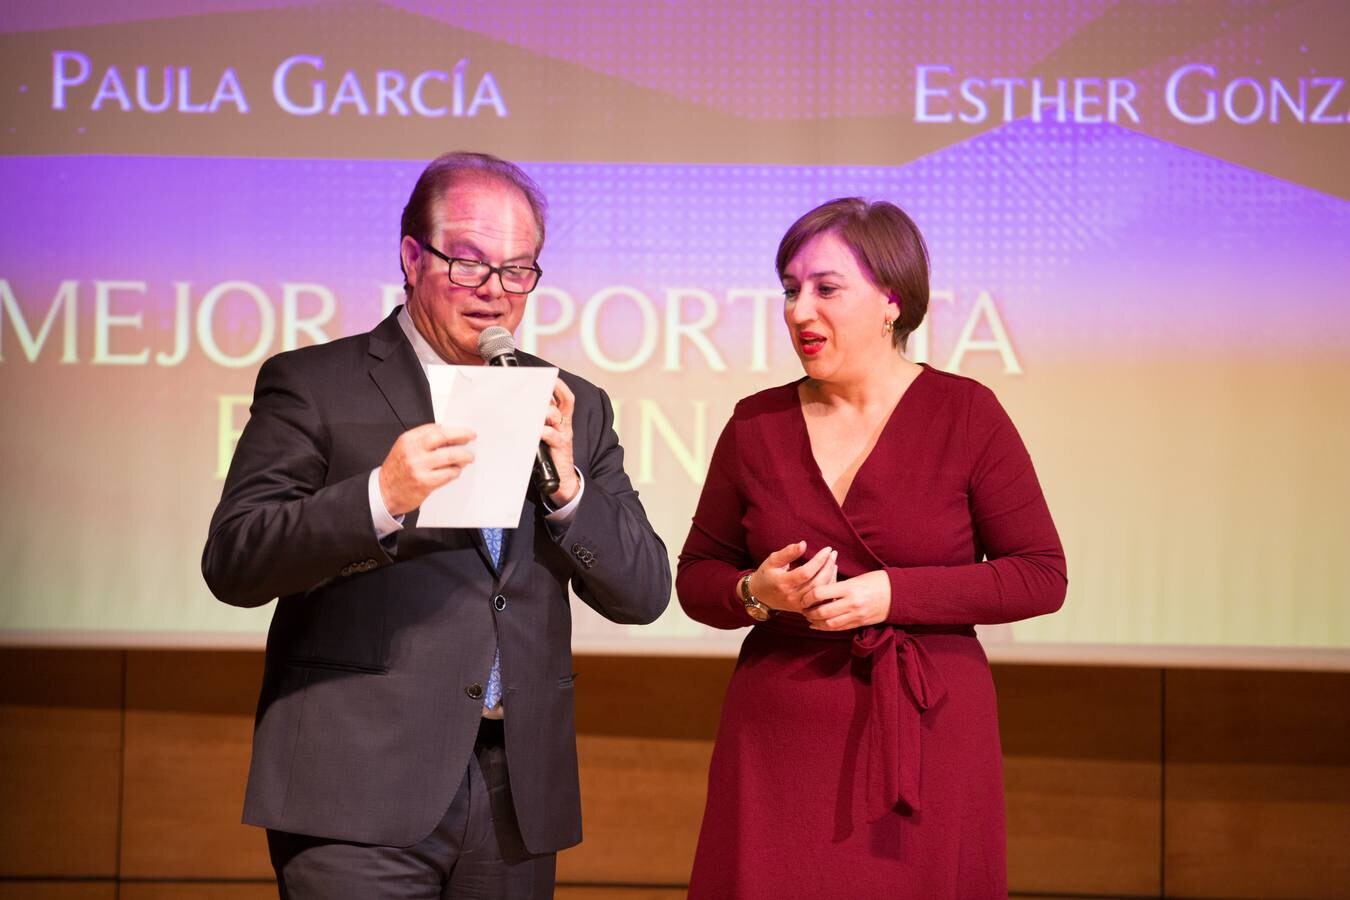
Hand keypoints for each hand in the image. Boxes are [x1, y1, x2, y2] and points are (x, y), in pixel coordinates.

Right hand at [378, 423, 475, 516]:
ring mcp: (419, 467)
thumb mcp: (404, 450)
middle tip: (471, 436)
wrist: (384, 493)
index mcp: (407, 440)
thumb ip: (423, 442)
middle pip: (443, 437)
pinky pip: (448, 474)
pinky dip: (456, 471)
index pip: (434, 428)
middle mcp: (413, 451)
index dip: (452, 429)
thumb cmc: (397, 472)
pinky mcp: (425, 482)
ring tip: (468, 458)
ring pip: (450, 456)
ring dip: (463, 456)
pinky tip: (455, 471)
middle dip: (461, 435)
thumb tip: (449, 437)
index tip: (463, 432)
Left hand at [542, 377, 579, 505]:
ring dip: (543, 411)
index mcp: (562, 421)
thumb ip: (536, 423)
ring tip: (530, 411)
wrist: (562, 480)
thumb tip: (518, 411)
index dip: (560, 386)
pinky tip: (532, 431)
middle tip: (539, 387)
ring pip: (556, 416)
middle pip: (565, 402)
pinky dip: (541, 430)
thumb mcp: (544, 436)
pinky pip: (551, 434)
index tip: (550, 376)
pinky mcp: (560, 448)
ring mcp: (564, 435)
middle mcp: (565, 425)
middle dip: (553, 391)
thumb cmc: (550, 456)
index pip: (565, 398)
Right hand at [749, 542, 837, 612]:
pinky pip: (820, 600)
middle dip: (827, 567)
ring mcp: (799, 605)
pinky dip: (828, 587)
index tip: (827, 549)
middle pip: (816, 583)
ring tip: (833, 562)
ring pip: (820, 593)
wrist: (760, 596)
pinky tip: (831, 575)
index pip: (806, 572)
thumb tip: (804, 544)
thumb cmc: (766, 575)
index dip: (819, 560)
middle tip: (833, 554)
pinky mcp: (803, 609)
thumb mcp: (772, 561)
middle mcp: (792, 596)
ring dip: (830, 576)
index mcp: (782, 583)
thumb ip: (787, 552)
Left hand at [802, 570, 891, 630]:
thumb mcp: (857, 578)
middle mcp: (851, 603)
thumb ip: (839, 583)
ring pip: (829, 623)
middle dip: (809, 611)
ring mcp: (856, 615)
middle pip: (822, 611)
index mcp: (849, 588)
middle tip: (802, 608)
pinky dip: (825, 628)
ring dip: (816, 622)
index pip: (821, 593)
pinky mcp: (859, 623)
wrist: (898, 594)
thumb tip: (820, 585)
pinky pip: (839, 628)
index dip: (808, 595)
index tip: (803, 595)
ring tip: (808, 617)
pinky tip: (817, 625)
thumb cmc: (876, 581)